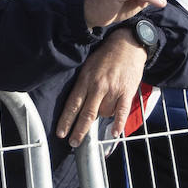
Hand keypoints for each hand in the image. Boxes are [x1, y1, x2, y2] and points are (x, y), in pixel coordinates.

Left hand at [55, 29, 146, 145]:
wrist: (127, 44)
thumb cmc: (104, 56)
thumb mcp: (87, 67)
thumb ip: (83, 86)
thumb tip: (77, 106)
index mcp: (85, 81)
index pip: (72, 105)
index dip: (66, 121)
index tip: (60, 133)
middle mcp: (97, 87)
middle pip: (86, 114)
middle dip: (78, 130)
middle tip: (73, 143)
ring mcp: (113, 90)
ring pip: (104, 114)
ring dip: (101, 120)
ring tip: (101, 117)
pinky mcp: (127, 92)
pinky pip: (122, 111)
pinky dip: (118, 123)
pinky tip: (114, 133)